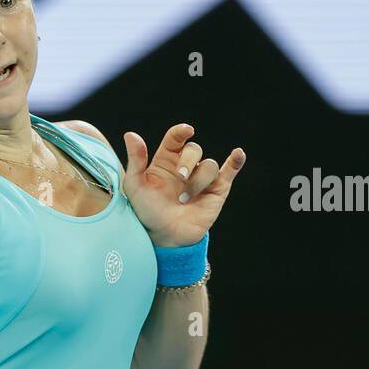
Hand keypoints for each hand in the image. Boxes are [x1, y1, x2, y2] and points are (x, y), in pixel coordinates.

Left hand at [121, 123, 244, 247]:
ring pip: (209, 165)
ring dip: (198, 181)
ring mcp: (202, 178)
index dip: (181, 131)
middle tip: (181, 177)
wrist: (164, 236)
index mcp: (166, 160)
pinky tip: (238, 154)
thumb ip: (135, 160)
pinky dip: (236, 162)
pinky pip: (229, 171)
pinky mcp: (217, 190)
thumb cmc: (147, 211)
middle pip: (194, 149)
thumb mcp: (135, 186)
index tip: (186, 131)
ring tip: (184, 200)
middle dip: (188, 161)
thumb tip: (130, 134)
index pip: (176, 138)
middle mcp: (186, 166)